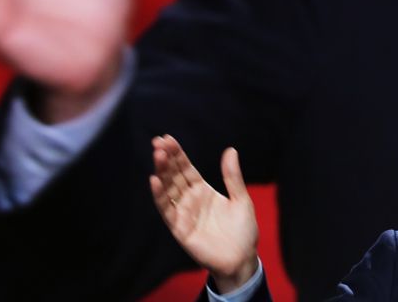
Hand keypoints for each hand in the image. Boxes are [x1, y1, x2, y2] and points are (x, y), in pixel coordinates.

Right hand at [150, 135, 259, 292]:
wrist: (242, 258)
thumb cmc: (243, 230)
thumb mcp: (241, 199)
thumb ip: (233, 176)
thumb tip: (230, 150)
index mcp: (203, 191)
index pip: (186, 169)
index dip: (177, 155)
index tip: (167, 139)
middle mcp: (190, 200)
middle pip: (175, 176)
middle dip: (166, 159)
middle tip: (159, 142)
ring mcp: (184, 214)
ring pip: (169, 190)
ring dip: (162, 173)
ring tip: (157, 155)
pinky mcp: (180, 229)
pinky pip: (167, 210)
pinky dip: (160, 196)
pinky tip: (154, 181)